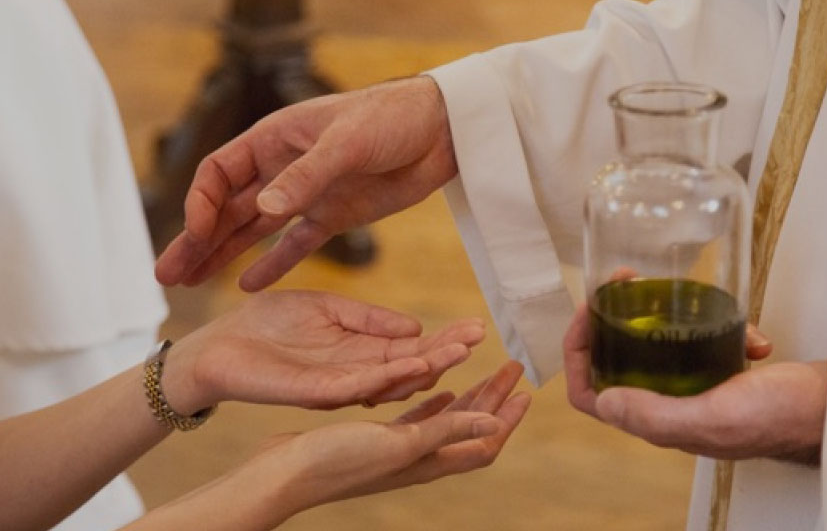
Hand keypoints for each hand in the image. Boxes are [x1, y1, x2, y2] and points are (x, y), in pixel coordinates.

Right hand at [154, 76, 455, 290]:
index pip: (219, 173)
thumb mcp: (348, 142)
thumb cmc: (393, 118)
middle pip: (227, 208)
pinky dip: (273, 264)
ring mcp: (307, 194)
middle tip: (166, 277)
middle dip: (196, 241)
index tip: (195, 235)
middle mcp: (283, 168)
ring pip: (253, 229)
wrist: (443, 129)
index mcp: (275, 139)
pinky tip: (248, 285)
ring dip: (223, 255)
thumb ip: (307, 175)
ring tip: (190, 285)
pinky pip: (295, 244)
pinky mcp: (335, 215)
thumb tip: (263, 208)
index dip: (201, 204)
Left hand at [161, 290, 484, 414]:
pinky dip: (388, 374)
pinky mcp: (313, 392)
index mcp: (359, 353)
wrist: (217, 344)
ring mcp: (337, 386)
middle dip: (446, 352)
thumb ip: (368, 318)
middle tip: (478, 337)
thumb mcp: (329, 308)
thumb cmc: (267, 324)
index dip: (443, 338)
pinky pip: (357, 385)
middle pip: (410, 366)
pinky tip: (414, 361)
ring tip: (459, 350)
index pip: (410, 347)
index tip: (476, 326)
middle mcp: (355, 374)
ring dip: (427, 365)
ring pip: (391, 380)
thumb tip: (414, 327)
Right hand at [259, 361, 530, 513]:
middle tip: (511, 367)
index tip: (525, 390)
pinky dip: (434, 401)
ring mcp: (398, 450)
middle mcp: (419, 459)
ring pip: (447, 421)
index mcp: (428, 462)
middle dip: (494, 398)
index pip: (483, 444)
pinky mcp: (376, 440)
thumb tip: (495, 424)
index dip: (507, 419)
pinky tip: (438, 388)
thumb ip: (447, 431)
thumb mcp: (400, 443)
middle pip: (470, 428)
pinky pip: (417, 419)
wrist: (286, 474)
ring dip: (469, 396)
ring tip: (486, 371)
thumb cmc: (339, 461)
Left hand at [564, 304, 826, 462]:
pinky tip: (743, 329)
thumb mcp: (714, 415)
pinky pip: (699, 341)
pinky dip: (715, 325)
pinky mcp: (720, 371)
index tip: (589, 310)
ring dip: (655, 313)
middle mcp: (669, 405)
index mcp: (658, 421)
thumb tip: (604, 401)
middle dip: (611, 317)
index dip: (577, 353)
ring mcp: (693, 387)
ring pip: (653, 345)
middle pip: (617, 359)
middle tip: (626, 278)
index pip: (590, 394)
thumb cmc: (780, 417)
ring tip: (666, 283)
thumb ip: (658, 415)